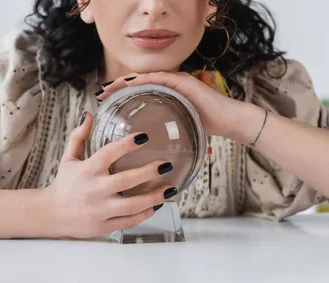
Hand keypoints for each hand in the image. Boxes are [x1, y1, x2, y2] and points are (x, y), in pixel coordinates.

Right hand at [43, 112, 177, 238]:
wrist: (50, 214)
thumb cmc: (64, 184)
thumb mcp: (68, 159)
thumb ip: (79, 137)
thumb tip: (89, 115)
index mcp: (86, 171)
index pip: (107, 154)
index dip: (126, 145)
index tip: (144, 137)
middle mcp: (94, 190)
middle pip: (124, 181)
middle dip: (147, 173)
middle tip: (166, 165)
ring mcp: (99, 210)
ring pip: (130, 205)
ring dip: (153, 197)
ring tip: (170, 189)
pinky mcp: (103, 226)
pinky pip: (127, 221)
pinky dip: (143, 214)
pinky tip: (156, 206)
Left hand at [97, 72, 252, 141]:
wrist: (229, 122)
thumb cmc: (207, 128)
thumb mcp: (180, 132)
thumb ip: (167, 136)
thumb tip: (153, 156)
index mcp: (166, 96)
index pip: (138, 92)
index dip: (120, 96)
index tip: (104, 103)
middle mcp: (168, 86)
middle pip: (136, 83)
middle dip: (116, 88)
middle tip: (99, 95)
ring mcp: (175, 81)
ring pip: (143, 78)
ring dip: (123, 83)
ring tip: (107, 89)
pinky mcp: (182, 82)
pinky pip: (157, 79)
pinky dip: (141, 81)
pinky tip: (127, 85)